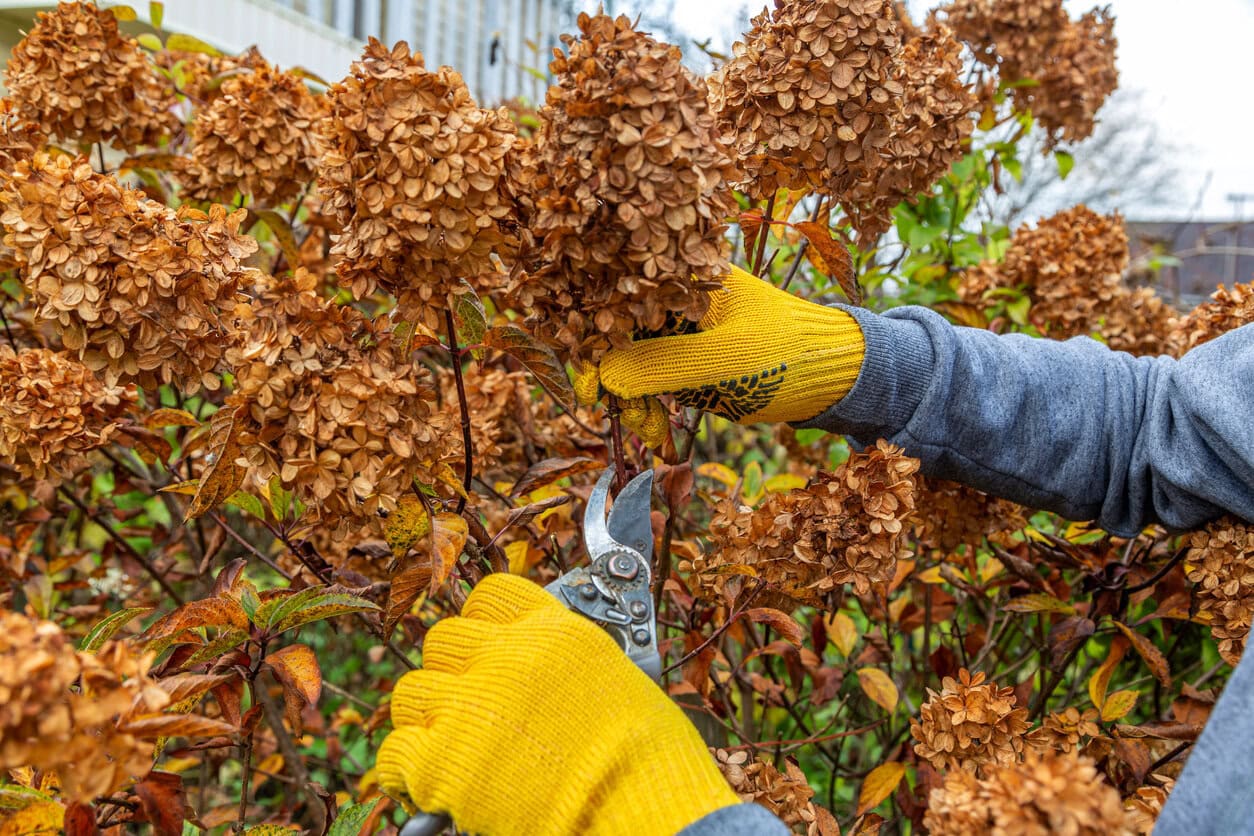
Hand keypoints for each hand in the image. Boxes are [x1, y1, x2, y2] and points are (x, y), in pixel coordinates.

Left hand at [376, 574, 738, 835]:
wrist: (637, 808)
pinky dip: (408, 772)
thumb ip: (566, 664)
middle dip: (453, 673)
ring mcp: (468, 706)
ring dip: (427, 718)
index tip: (486, 647)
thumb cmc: (646, 758)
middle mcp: (504, 657)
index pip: (490, 595)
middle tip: (470, 707)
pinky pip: (395, 753)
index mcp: (552, 631)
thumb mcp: (618, 680)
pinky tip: (432, 784)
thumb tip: (542, 674)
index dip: (483, 623)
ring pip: (411, 692)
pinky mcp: (441, 761)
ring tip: (450, 747)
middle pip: (444, 640)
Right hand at [577, 265, 864, 428]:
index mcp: (686, 275)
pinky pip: (659, 375)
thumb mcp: (720, 362)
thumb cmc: (784, 357)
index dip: (595, 346)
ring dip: (636, 399)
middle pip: (622, 334)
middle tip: (627, 423)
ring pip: (637, 360)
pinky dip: (655, 403)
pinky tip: (659, 431)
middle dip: (617, 382)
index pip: (620, 303)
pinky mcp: (695, 352)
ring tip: (653, 437)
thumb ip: (660, 364)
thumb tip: (603, 374)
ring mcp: (687, 324)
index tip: (589, 390)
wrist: (835, 374)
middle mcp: (680, 293)